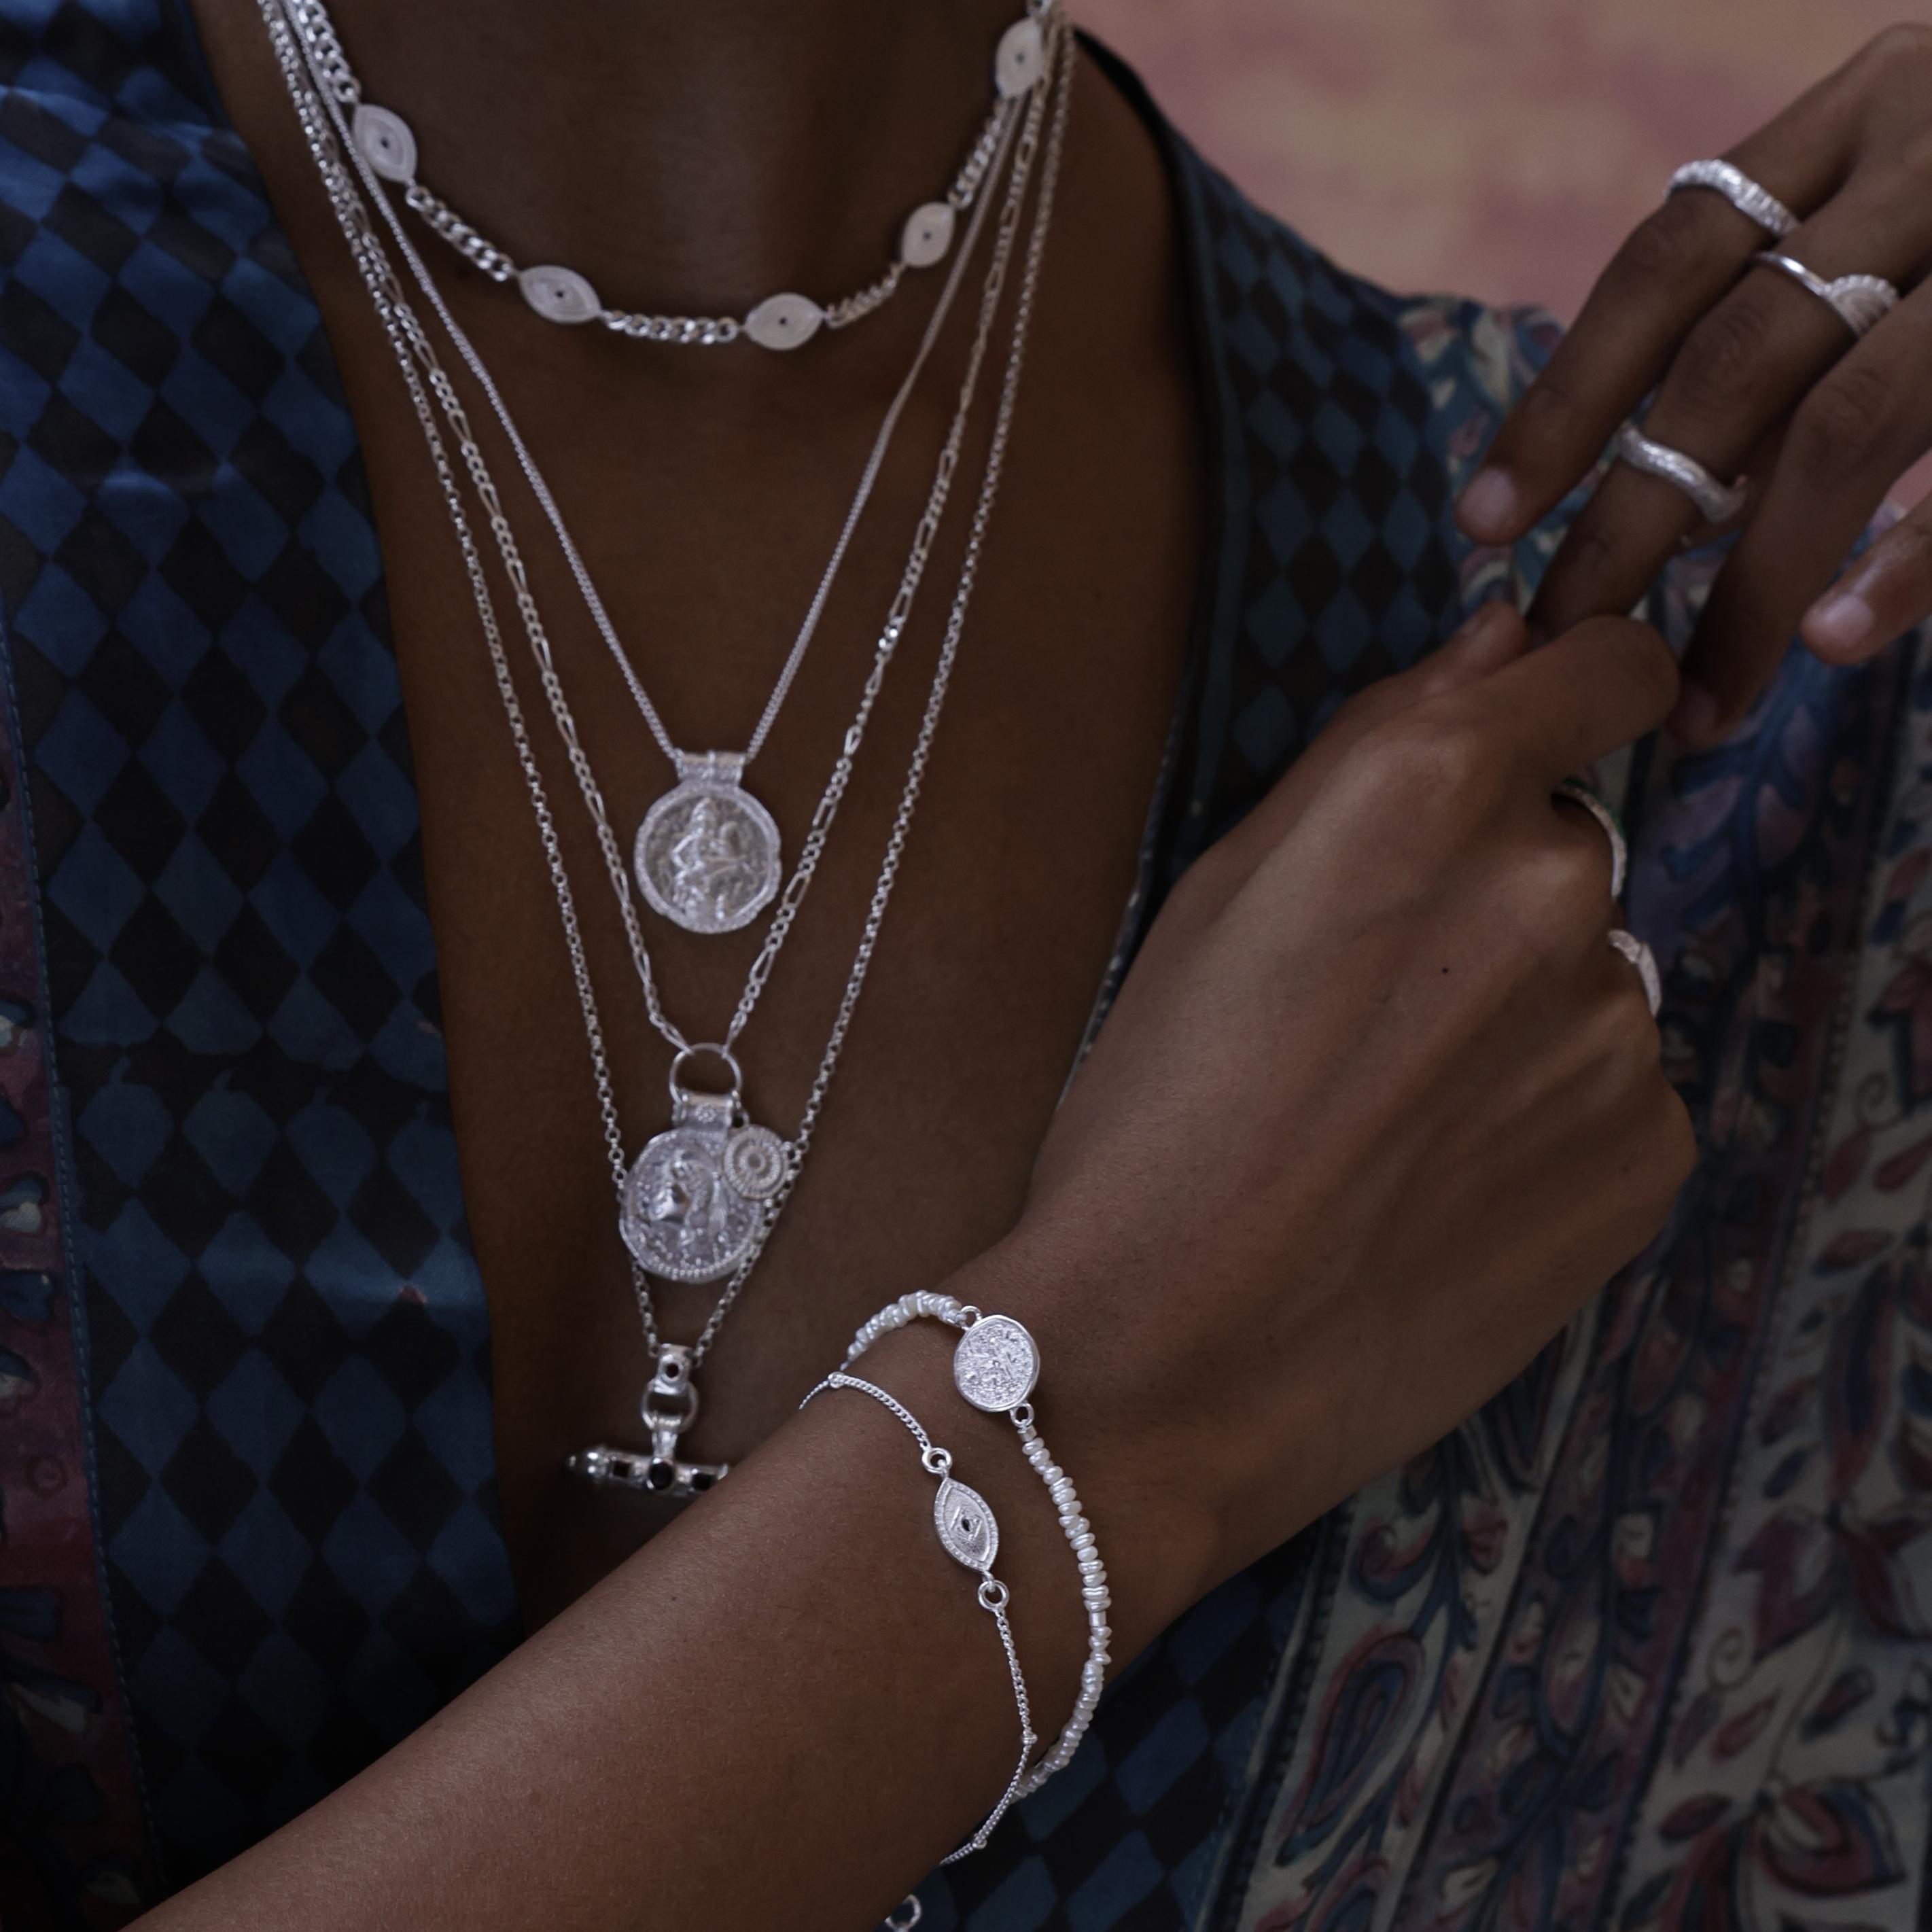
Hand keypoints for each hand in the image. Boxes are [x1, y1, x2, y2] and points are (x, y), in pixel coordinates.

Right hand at [983, 604, 1694, 1606]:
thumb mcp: (1219, 895)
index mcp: (1432, 790)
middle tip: (1370, 1018)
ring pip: (1586, 983)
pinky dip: (1550, 1125)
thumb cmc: (1152, 1112)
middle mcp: (1556, 883)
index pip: (1607, 668)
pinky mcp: (1654, 1155)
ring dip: (1518, 1021)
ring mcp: (1620, 1027)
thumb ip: (1376, 747)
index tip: (1538, 741)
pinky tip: (1443, 1192)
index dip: (1573, 695)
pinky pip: (1616, 1097)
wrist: (1168, 1355)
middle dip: (1490, 901)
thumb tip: (1502, 637)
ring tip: (1392, 1128)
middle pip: (1568, 847)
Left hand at [1455, 27, 1931, 744]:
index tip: (1485, 525)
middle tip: (1569, 644)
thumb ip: (1796, 314)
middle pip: (1737, 357)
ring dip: (1759, 580)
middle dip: (1636, 518)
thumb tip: (1663, 494)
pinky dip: (1910, 556)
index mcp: (1863, 110)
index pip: (1666, 266)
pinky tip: (1840, 642)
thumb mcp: (1907, 204)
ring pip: (1850, 423)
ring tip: (1701, 699)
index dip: (1564, 401)